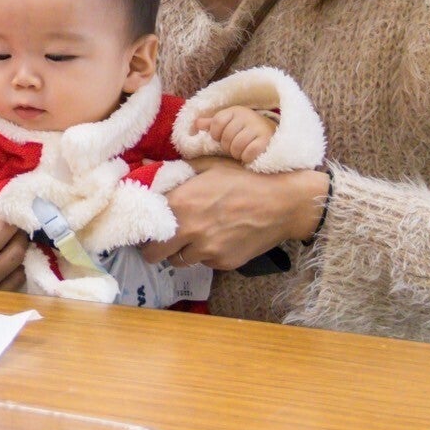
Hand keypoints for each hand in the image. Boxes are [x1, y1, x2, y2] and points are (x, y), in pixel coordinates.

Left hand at [141, 156, 328, 270]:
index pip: (147, 226)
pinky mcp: (224, 263)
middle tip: (161, 240)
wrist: (284, 203)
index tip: (147, 226)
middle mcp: (189, 231)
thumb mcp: (208, 166)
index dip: (145, 228)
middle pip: (154, 254)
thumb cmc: (245, 178)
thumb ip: (175, 170)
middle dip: (154, 248)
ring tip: (191, 238)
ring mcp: (207, 250)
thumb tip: (145, 165)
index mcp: (180, 204)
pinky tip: (216, 239)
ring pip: (179, 261)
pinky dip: (204, 255)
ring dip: (180, 252)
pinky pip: (204, 263)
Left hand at [196, 107, 275, 163]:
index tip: (219, 138)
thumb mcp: (228, 123)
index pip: (216, 122)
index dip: (215, 134)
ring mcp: (258, 127)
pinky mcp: (266, 139)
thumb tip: (196, 124)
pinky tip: (248, 156)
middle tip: (232, 148)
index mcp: (235, 111)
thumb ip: (211, 123)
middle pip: (226, 136)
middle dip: (226, 146)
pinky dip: (246, 157)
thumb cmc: (244, 129)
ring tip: (239, 152)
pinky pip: (250, 151)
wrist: (271, 133)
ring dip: (236, 153)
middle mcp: (247, 116)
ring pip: (237, 145)